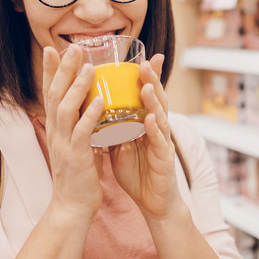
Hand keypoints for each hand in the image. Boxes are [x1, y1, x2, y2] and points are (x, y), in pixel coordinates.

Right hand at [41, 45, 105, 221]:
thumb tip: (93, 103)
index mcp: (57, 127)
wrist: (73, 206)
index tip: (51, 48)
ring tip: (90, 68)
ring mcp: (63, 144)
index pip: (51, 93)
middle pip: (55, 94)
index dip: (51, 70)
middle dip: (63, 69)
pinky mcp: (76, 157)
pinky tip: (101, 101)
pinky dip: (90, 115)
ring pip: (66, 109)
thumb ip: (82, 123)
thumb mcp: (78, 142)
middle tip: (72, 47)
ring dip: (77, 87)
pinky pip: (82, 132)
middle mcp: (56, 132)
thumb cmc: (80, 173)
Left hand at [109, 53, 182, 219]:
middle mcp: (157, 128)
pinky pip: (160, 142)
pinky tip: (150, 118)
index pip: (146, 95)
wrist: (153, 201)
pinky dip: (155, 129)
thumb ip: (112, 126)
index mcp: (146, 123)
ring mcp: (163, 142)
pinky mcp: (164, 159)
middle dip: (152, 80)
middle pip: (156, 99)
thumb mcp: (121, 144)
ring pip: (160, 116)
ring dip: (154, 100)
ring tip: (147, 85)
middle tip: (146, 62)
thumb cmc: (138, 172)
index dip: (145, 77)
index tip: (141, 57)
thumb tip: (93, 109)